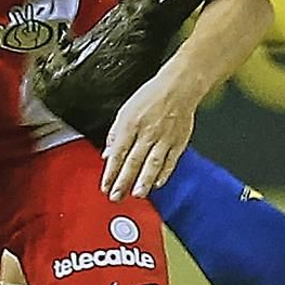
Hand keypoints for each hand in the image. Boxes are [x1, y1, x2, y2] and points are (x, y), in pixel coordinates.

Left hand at [101, 67, 198, 201]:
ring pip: (153, 164)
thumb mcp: (125, 110)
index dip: (110, 172)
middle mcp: (147, 133)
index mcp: (130, 124)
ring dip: (144, 181)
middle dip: (123, 182)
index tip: (105, 186)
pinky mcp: (178, 142)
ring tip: (137, 194)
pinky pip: (170, 161)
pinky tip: (157, 184)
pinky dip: (164, 174)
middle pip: (133, 161)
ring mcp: (164, 138)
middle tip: (117, 197)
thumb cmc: (151, 96)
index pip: (117, 153)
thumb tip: (107, 154)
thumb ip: (115, 134)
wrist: (178, 87)